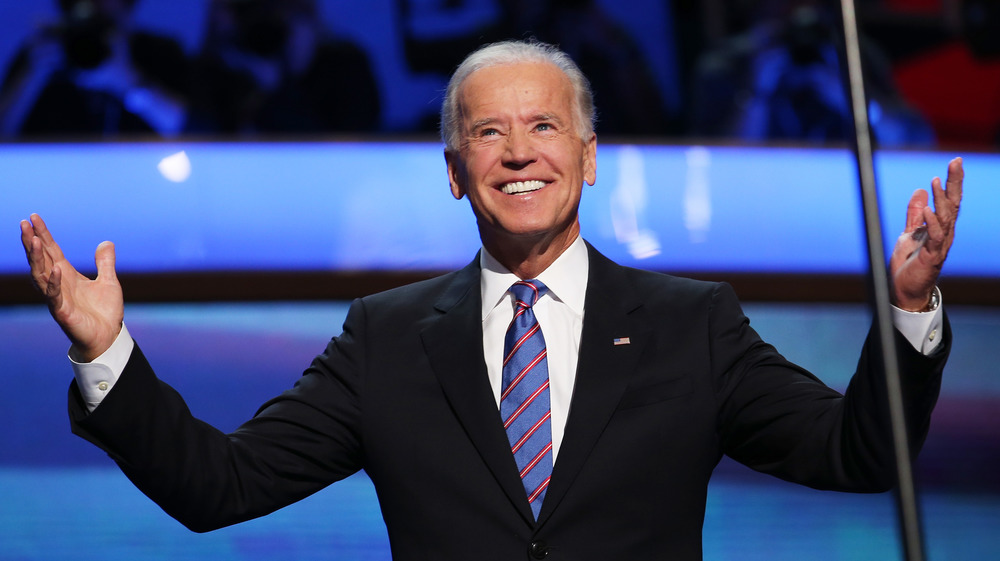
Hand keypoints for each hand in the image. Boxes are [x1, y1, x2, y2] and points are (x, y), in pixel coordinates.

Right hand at [20, 214, 123, 361]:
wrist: (108, 337)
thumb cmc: (105, 312)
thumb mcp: (109, 282)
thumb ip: (105, 263)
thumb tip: (107, 242)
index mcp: (67, 275)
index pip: (51, 251)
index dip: (43, 234)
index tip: (33, 218)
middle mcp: (58, 284)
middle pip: (41, 259)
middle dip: (32, 241)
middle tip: (24, 223)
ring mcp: (58, 298)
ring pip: (41, 274)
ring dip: (37, 257)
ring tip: (32, 239)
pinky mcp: (62, 312)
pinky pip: (55, 295)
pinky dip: (55, 282)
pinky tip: (56, 269)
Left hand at [889, 157, 963, 310]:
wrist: (904, 289)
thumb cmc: (909, 263)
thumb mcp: (909, 232)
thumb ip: (914, 214)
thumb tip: (918, 192)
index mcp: (940, 226)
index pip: (949, 199)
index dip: (952, 181)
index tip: (955, 161)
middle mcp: (945, 233)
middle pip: (953, 204)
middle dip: (954, 182)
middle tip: (955, 162)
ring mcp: (940, 245)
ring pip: (946, 218)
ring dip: (941, 199)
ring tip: (937, 181)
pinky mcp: (932, 256)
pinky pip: (934, 237)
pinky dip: (931, 223)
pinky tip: (926, 210)